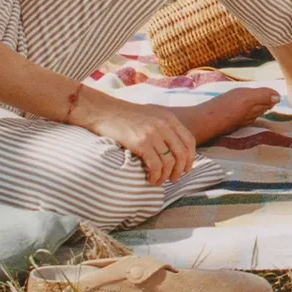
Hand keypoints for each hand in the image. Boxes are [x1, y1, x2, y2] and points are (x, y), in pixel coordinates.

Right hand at [70, 88, 197, 184]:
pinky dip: (155, 176)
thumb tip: (172, 148)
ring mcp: (153, 133)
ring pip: (170, 162)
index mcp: (169, 118)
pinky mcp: (141, 143)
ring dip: (165, 176)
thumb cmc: (123, 116)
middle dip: (180, 170)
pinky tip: (149, 179)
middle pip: (182, 154)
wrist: (101, 110)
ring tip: (157, 181)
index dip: (190, 158)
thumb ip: (163, 127)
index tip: (185, 169)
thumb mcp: (149, 116)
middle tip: (172, 179)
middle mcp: (164, 125)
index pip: (189, 141)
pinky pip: (156, 166)